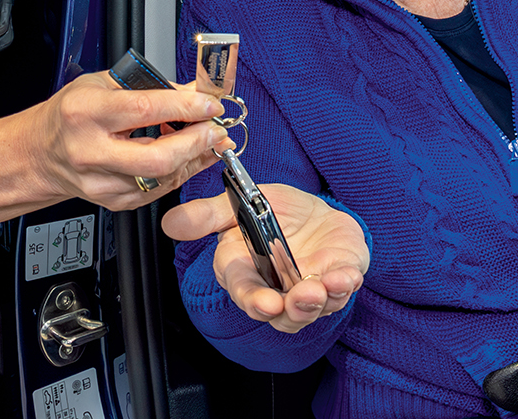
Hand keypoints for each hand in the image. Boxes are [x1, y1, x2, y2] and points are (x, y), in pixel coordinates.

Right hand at [27, 72, 234, 211]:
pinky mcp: (111, 200)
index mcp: (86, 112)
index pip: (145, 110)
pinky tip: (188, 159)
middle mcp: (91, 150)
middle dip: (196, 142)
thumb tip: (193, 89)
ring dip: (193, 159)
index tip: (209, 103)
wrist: (41, 152)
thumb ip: (151, 86)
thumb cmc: (70, 114)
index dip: (185, 107)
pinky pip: (156, 191)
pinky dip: (178, 174)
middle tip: (215, 129)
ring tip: (208, 142)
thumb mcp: (104, 83)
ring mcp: (100, 181)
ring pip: (161, 179)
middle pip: (157, 158)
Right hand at [162, 184, 367, 333]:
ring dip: (321, 302)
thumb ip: (208, 215)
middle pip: (281, 314)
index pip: (245, 293)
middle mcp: (278, 288)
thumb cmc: (273, 211)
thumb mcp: (240, 203)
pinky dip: (346, 286)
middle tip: (302, 296)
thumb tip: (170, 222)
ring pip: (313, 310)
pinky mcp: (339, 278)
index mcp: (247, 272)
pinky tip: (347, 276)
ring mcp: (310, 288)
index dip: (254, 301)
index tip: (267, 303)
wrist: (314, 208)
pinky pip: (343, 290)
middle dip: (293, 309)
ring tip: (326, 286)